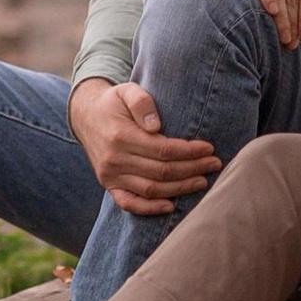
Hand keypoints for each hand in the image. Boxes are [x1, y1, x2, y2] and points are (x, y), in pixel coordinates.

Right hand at [68, 78, 221, 216]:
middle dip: (192, 169)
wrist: (86, 115)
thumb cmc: (114, 102)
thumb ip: (142, 103)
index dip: (189, 151)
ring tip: (203, 181)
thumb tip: (155, 126)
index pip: (163, 150)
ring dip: (180, 188)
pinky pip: (129, 203)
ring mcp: (110, 175)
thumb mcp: (127, 91)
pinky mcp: (109, 185)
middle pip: (161, 171)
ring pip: (151, 189)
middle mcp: (114, 159)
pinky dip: (150, 209)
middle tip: (215, 164)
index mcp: (120, 136)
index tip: (209, 148)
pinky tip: (172, 205)